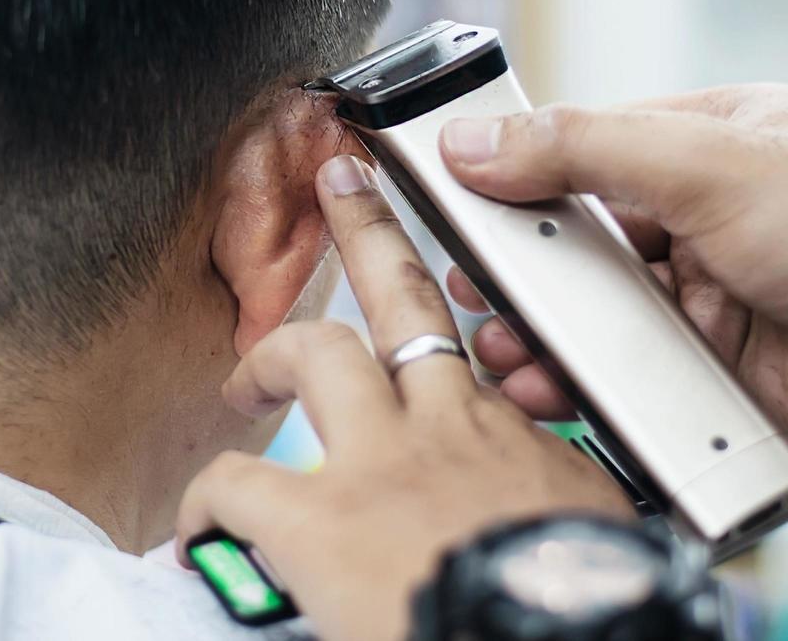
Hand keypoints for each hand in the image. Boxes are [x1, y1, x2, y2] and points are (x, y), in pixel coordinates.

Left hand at [176, 156, 633, 640]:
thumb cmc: (579, 611)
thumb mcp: (587, 532)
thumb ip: (547, 493)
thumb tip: (540, 504)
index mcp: (509, 438)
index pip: (478, 356)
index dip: (453, 327)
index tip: (441, 312)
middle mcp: (444, 427)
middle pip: (404, 297)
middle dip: (369, 232)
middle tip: (343, 189)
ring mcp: (379, 462)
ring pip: (315, 352)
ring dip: (271, 354)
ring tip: (244, 377)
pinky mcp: (319, 519)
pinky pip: (237, 482)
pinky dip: (209, 498)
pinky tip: (200, 526)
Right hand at [441, 84, 787, 480]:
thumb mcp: (709, 164)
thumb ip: (584, 148)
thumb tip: (476, 142)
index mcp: (710, 137)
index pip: (587, 141)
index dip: (518, 164)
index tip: (454, 185)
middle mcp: (702, 209)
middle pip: (577, 229)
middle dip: (519, 260)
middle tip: (470, 277)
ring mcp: (703, 285)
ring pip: (589, 303)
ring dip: (537, 325)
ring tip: (498, 342)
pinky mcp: (704, 356)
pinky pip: (616, 362)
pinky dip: (573, 375)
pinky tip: (541, 380)